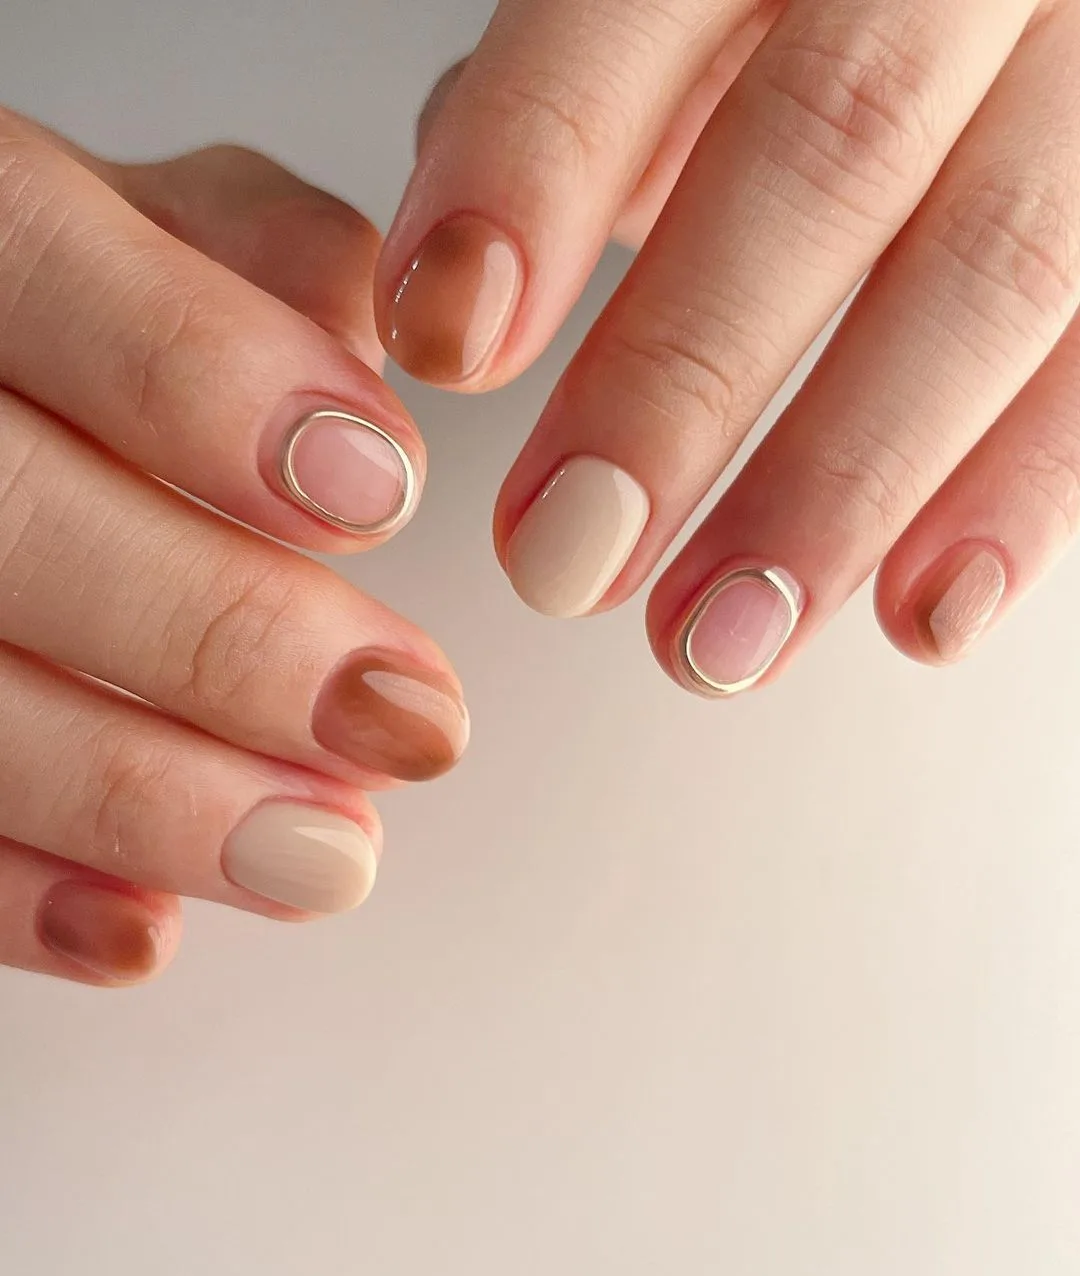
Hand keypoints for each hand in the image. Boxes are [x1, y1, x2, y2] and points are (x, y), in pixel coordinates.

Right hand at [0, 111, 468, 986]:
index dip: (214, 391)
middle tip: (406, 723)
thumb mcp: (156, 232)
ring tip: (325, 855)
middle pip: (4, 522)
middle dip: (225, 642)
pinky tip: (145, 931)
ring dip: (150, 800)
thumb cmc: (74, 316)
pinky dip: (19, 895)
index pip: (46, 276)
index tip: (383, 494)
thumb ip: (255, 255)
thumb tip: (379, 332)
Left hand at [379, 0, 1079, 695]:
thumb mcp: (680, 0)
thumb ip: (574, 99)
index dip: (533, 175)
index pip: (636, 7)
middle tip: (564, 558)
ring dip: (842, 487)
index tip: (445, 344)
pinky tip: (924, 614)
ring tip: (719, 642)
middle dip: (680, 382)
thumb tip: (463, 280)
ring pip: (995, 269)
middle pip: (826, 153)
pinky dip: (1025, 495)